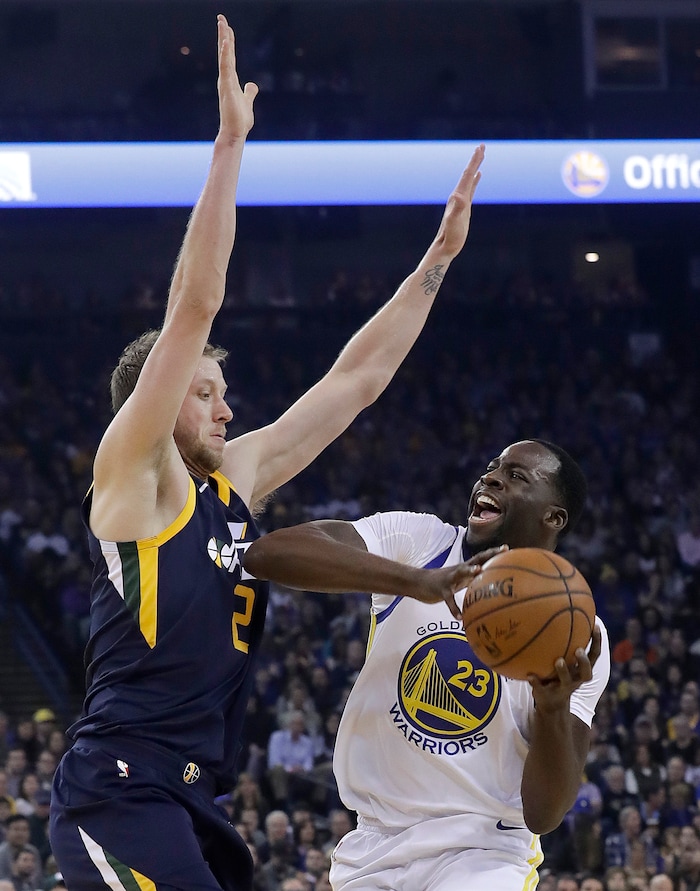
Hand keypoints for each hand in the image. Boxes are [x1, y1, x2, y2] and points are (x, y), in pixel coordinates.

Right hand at [216, 15, 257, 141]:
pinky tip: (225, 43)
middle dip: (223, 35)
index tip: (226, 27)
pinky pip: (226, 68)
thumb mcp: (247, 101)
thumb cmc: (240, 120)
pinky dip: (225, 55)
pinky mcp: (227, 88)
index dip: (228, 41)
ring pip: (224, 56)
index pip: (229, 56)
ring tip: (222, 24)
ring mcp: (225, 82)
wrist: (235, 133)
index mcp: (231, 80)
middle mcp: (226, 78)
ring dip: (223, 40)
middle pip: (225, 52)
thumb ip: (249, 92)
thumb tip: (252, 85)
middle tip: (221, 18)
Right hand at [410, 544, 507, 620]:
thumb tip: (491, 590)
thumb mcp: (459, 581)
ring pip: (460, 572)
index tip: (507, 548)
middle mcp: (459, 570)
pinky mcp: (441, 590)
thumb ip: (473, 582)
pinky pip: (449, 600)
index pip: (482, 558)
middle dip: (489, 554)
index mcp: (465, 569)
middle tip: (502, 550)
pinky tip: (460, 618)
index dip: (494, 553)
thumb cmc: (444, 583)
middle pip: (476, 559)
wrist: (419, 583)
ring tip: (479, 571)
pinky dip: (454, 609)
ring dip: (469, 571)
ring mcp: (449, 578)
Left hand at [432, 144, 484, 258]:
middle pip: (468, 174)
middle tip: (482, 146)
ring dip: (475, 167)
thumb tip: (459, 196)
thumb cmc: (450, 236)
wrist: (445, 247)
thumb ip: (457, 209)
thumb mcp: (455, 222)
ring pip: (469, 180)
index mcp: (457, 197)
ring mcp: (461, 201)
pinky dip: (475, 180)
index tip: (480, 148)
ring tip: (480, 156)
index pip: (467, 175)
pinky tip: (478, 176)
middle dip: (475, 160)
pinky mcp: (464, 208)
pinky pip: (471, 189)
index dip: (474, 162)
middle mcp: (458, 196)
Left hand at [528, 624, 601, 712]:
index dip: (597, 642)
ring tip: (558, 661)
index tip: (595, 626)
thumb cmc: (558, 673)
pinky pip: (540, 688)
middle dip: (583, 661)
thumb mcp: (565, 659)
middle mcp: (575, 679)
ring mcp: (561, 688)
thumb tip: (560, 611)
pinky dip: (535, 682)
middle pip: (586, 672)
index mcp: (581, 670)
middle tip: (578, 649)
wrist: (551, 704)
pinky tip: (529, 674)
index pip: (594, 655)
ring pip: (566, 681)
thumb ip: (566, 642)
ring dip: (563, 671)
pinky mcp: (546, 694)